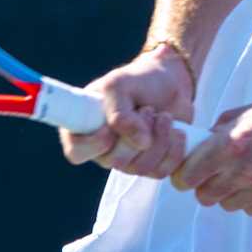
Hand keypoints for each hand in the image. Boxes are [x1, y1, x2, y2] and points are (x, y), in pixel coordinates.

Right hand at [60, 43, 194, 178]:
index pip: (76, 152)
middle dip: (136, 133)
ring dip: (159, 138)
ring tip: (163, 116)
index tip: (110, 127)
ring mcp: (127, 161)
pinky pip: (161, 171)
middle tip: (147, 110)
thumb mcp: (120, 85)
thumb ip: (120, 113)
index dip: (93, 144)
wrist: (170, 83)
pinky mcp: (152, 166)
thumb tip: (140, 143)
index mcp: (85, 128)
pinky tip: (175, 130)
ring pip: (140, 168)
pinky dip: (174, 149)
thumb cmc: (138, 80)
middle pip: (114, 161)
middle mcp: (103, 150)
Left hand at [171, 90, 251, 215]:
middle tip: (214, 175)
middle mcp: (246, 169)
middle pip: (205, 196)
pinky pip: (251, 209)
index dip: (184, 176)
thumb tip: (193, 149)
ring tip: (242, 175)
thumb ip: (216, 133)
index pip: (189, 176)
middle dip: (205, 186)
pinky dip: (251, 198)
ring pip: (228, 205)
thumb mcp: (245, 113)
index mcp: (231, 144)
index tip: (187, 174)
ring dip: (229, 194)